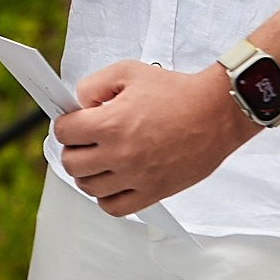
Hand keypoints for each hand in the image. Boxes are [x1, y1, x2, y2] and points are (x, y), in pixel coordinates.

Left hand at [53, 61, 257, 215]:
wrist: (216, 112)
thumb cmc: (177, 92)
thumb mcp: (128, 72)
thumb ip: (94, 85)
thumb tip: (79, 104)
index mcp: (110, 124)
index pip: (63, 132)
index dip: (66, 124)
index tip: (74, 122)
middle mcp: (120, 154)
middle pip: (70, 163)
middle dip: (73, 148)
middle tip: (84, 140)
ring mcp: (136, 177)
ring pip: (89, 187)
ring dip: (88, 173)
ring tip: (98, 159)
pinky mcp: (153, 192)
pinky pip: (115, 208)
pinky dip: (107, 197)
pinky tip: (113, 181)